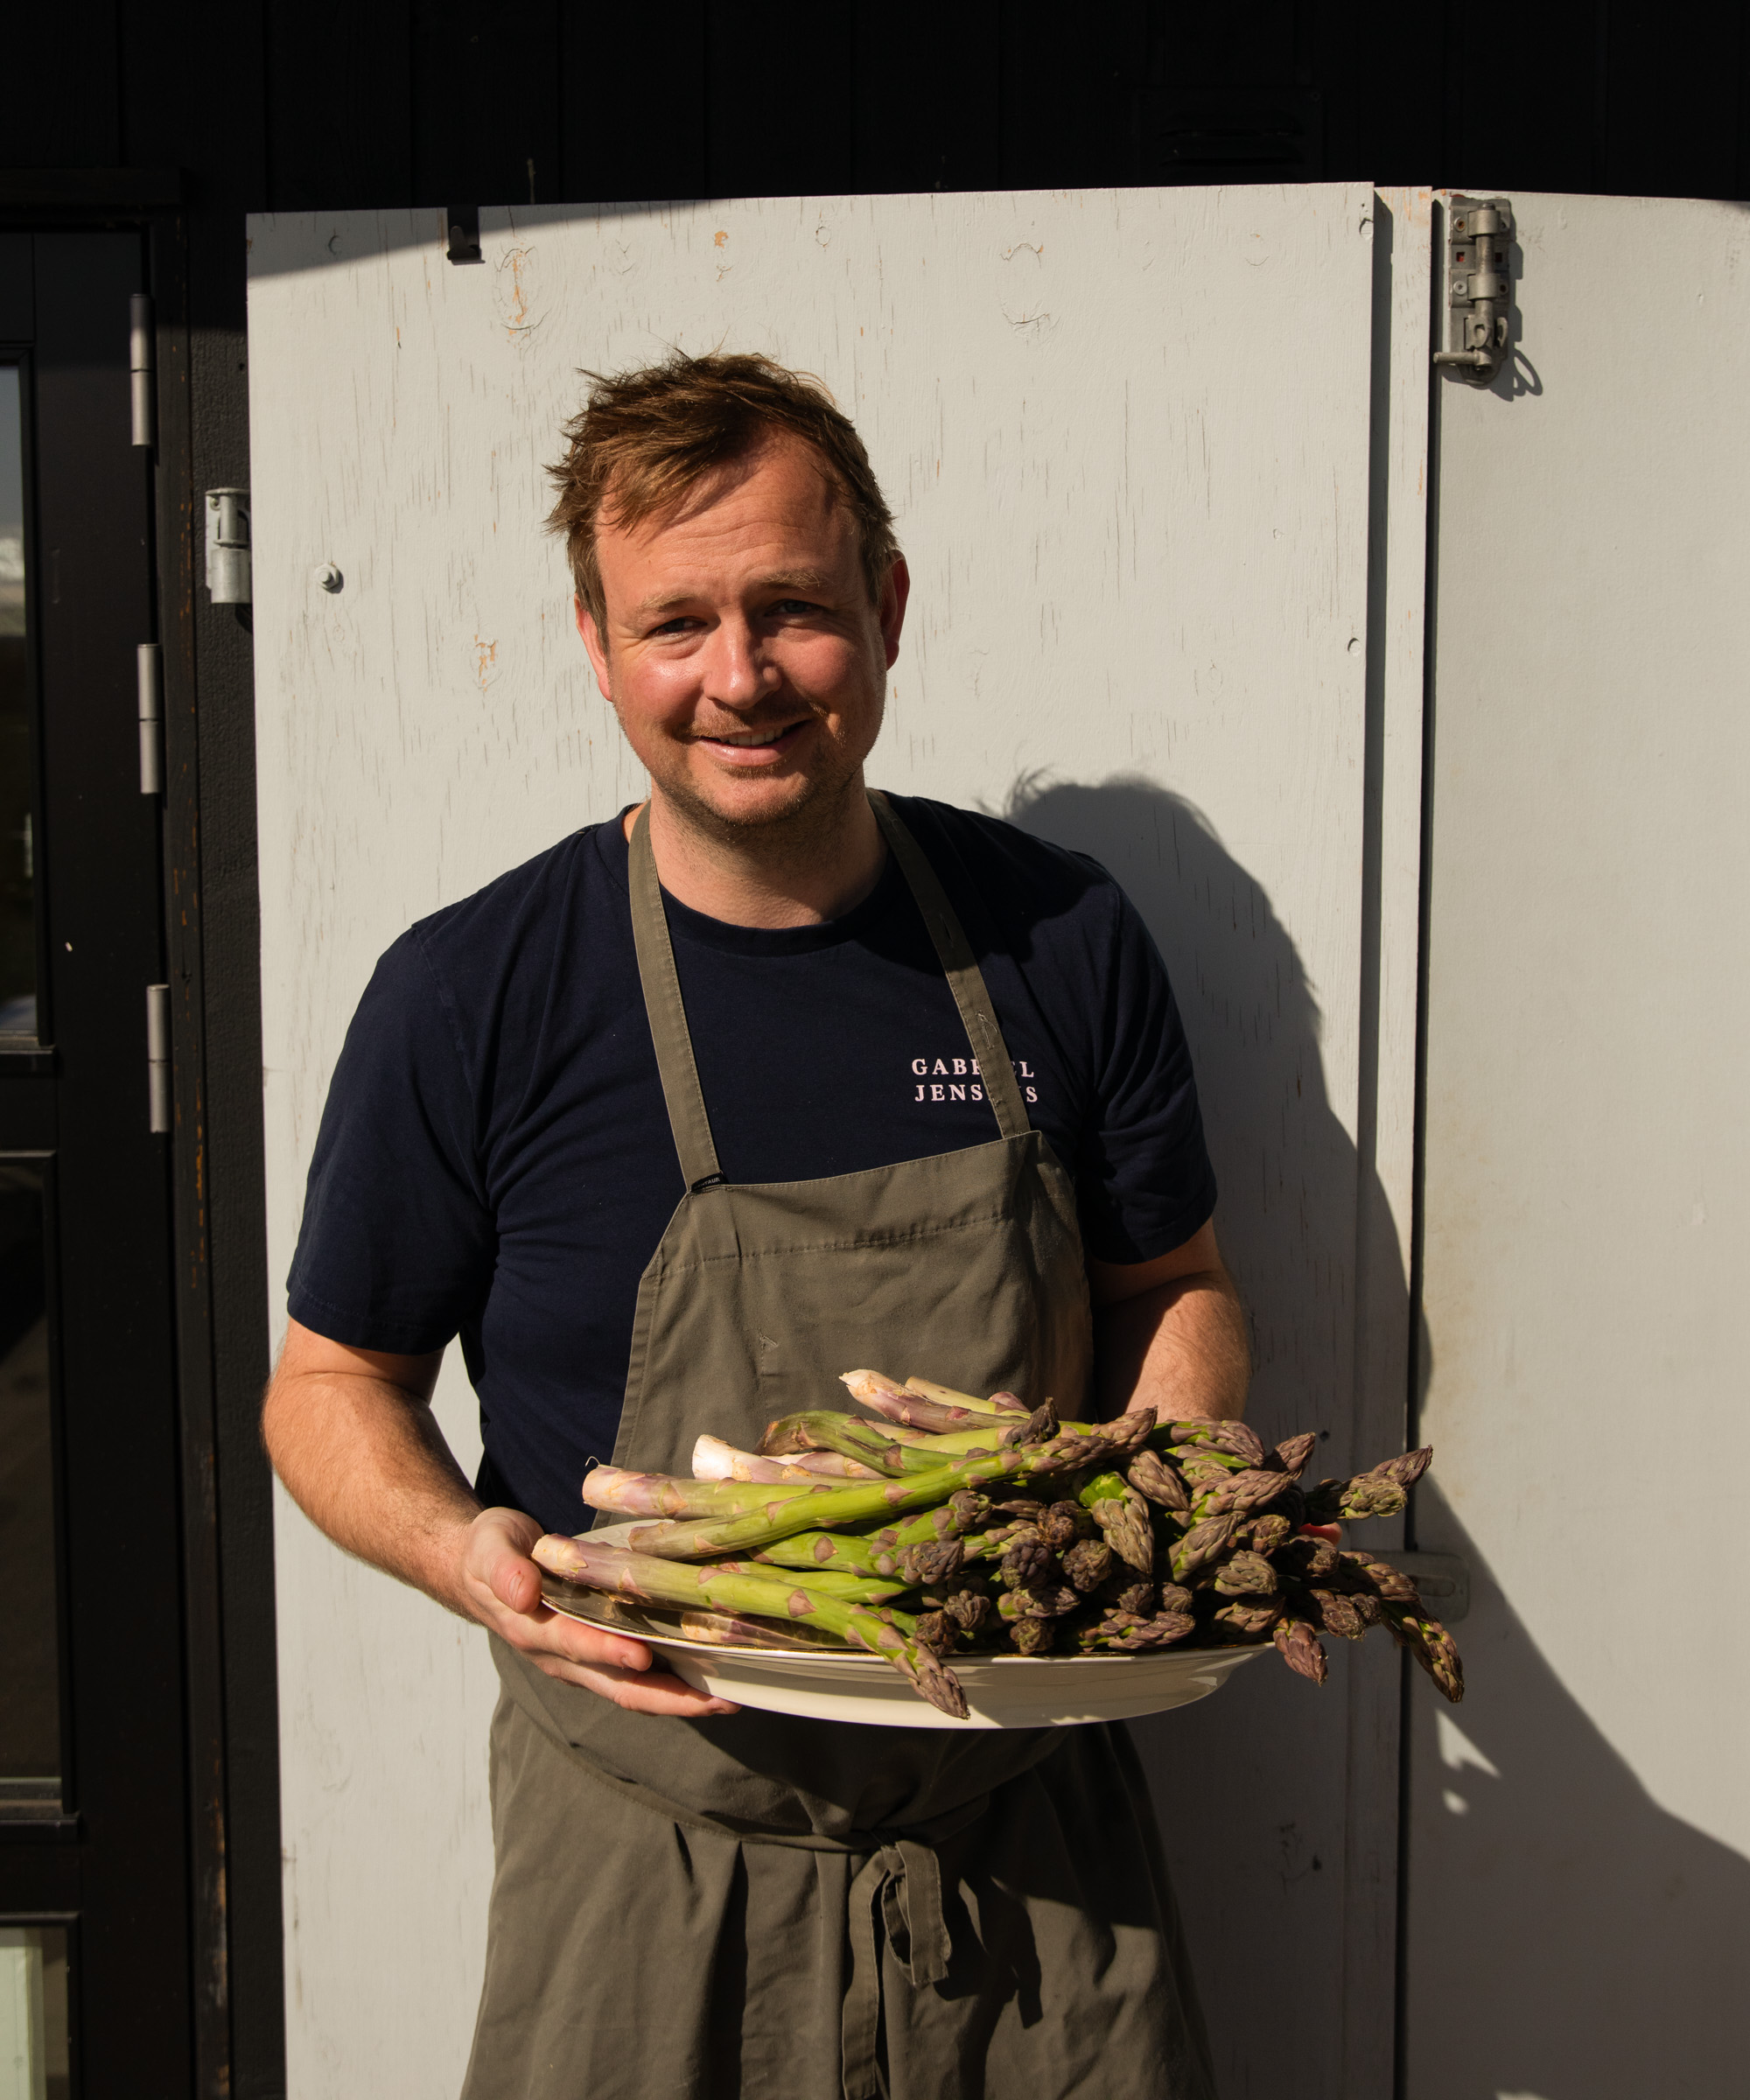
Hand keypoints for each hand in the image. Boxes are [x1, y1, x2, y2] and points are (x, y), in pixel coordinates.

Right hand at [452, 1507, 737, 1717]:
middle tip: (719, 1699)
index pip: (576, 1646)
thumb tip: (523, 1593)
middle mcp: (565, 1657)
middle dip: (670, 1698)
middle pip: (621, 1688)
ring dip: (683, 1698)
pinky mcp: (602, 1652)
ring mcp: (585, 1661)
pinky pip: (644, 1675)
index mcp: (537, 1631)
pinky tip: (715, 1671)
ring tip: (732, 1696)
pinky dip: (678, 1680)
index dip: (607, 1652)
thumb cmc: (491, 1554)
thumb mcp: (490, 1550)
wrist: (484, 1568)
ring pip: (638, 1690)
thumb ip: (504, 1570)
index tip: (642, 1655)